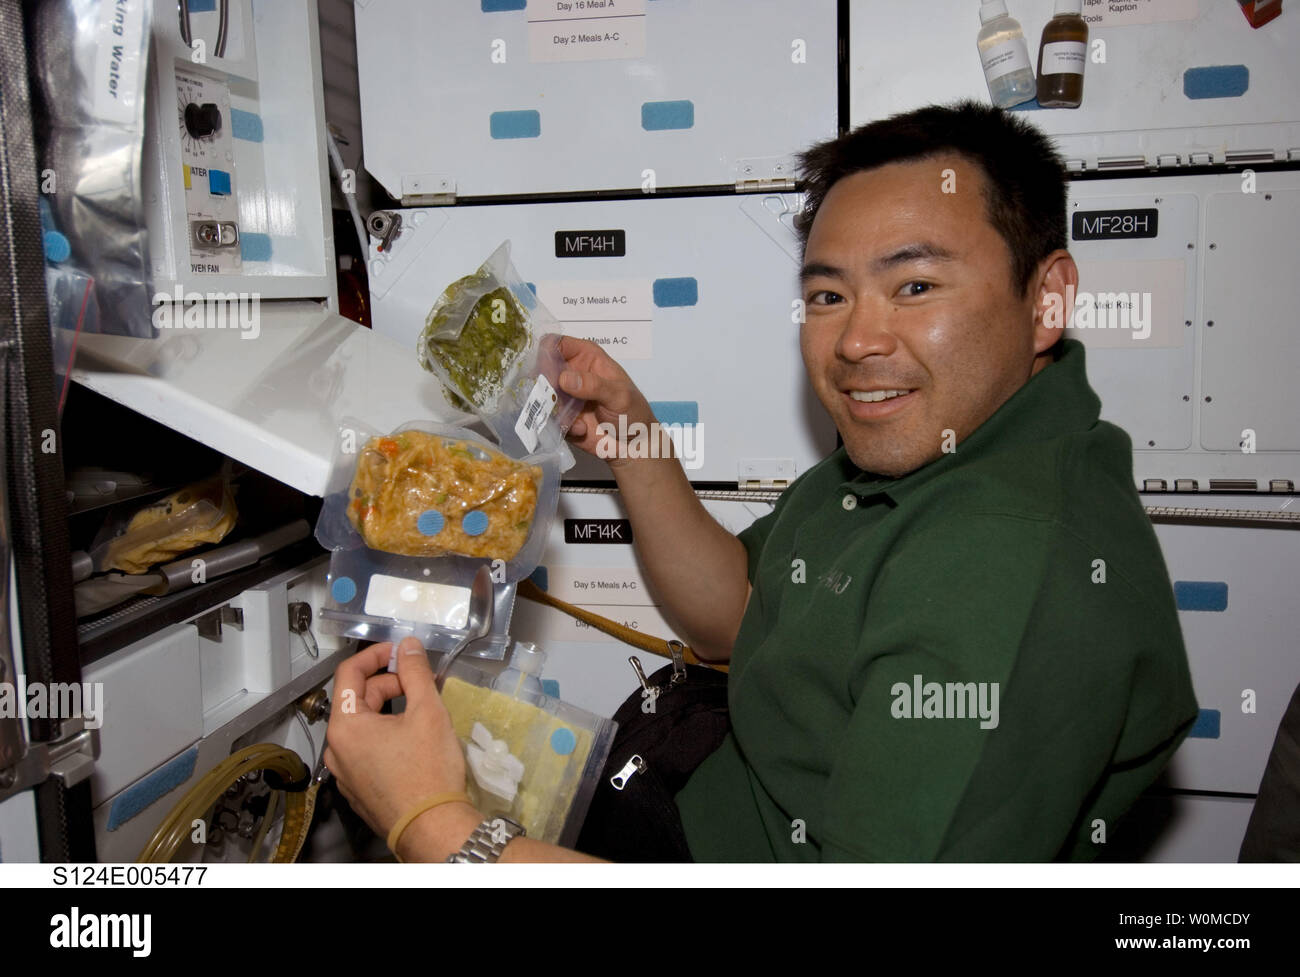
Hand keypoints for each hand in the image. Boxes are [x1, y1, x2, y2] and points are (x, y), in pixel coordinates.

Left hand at [323, 637, 473, 848]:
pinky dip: (385, 736)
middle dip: (389, 685)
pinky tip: (412, 742)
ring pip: (363, 726)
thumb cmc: (428, 770)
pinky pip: (366, 750)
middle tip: (422, 684)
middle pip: (357, 699)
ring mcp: (345, 772)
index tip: (400, 651)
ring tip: (421, 712)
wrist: (432, 828)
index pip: (349, 673)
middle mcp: (336, 748)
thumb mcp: (427, 712)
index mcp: (345, 726)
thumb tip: (408, 646)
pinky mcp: (357, 789)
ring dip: (388, 711)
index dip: (376, 655)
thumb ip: (415, 672)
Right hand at [553, 335, 662, 468]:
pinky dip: (562, 425)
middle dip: (544, 385)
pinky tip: (581, 430)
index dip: (547, 354)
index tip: (547, 372)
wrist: (634, 445)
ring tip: (574, 420)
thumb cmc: (633, 412)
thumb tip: (564, 378)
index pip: (557, 344)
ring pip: (541, 396)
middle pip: (543, 369)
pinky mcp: (560, 418)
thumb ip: (594, 385)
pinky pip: (548, 419)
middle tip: (555, 400)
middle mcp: (571, 373)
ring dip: (554, 409)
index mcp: (586, 357)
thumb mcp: (619, 395)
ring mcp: (564, 396)